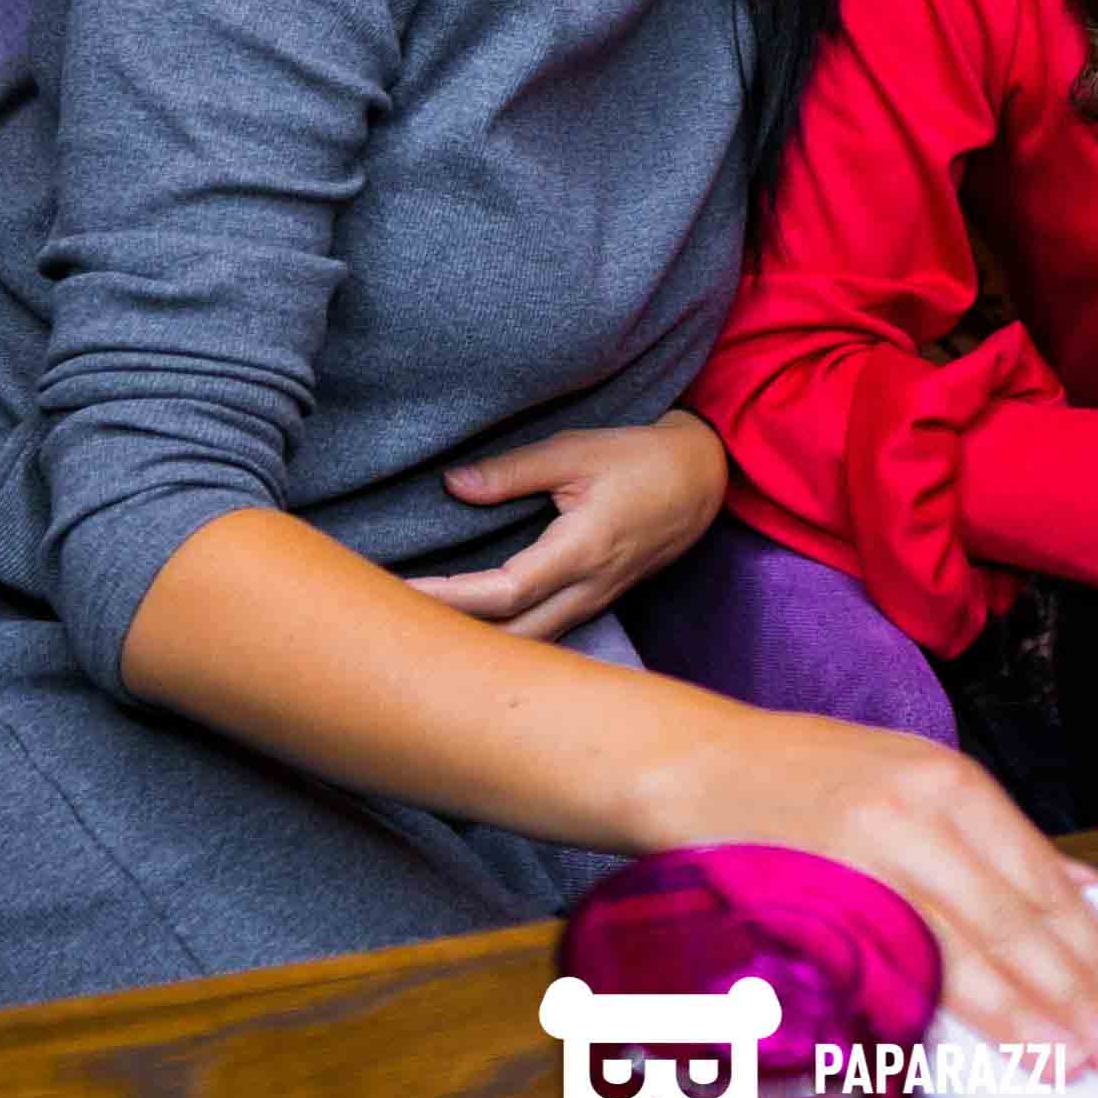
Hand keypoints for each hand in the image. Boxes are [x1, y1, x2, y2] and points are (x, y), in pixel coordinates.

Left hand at [407, 410, 727, 642]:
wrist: (702, 479)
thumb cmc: (640, 459)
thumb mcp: (575, 450)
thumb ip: (513, 471)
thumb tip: (453, 485)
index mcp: (581, 551)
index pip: (504, 592)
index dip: (450, 597)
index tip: (403, 591)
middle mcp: (588, 590)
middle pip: (512, 638)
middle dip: (454, 637)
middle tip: (395, 626)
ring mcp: (595, 603)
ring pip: (530, 647)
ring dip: (478, 645)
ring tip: (424, 634)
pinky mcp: (596, 603)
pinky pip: (544, 636)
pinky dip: (504, 639)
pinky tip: (472, 632)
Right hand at [665, 711, 1097, 1078]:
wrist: (694, 762)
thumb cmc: (810, 777)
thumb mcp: (917, 778)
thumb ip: (999, 841)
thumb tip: (1088, 892)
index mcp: (949, 783)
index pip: (1041, 880)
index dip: (1094, 949)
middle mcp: (911, 817)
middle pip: (1008, 920)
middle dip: (1073, 993)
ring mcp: (858, 861)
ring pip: (952, 952)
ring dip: (1017, 1014)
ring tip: (1067, 1060)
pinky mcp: (809, 905)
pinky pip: (880, 969)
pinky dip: (927, 1014)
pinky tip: (964, 1047)